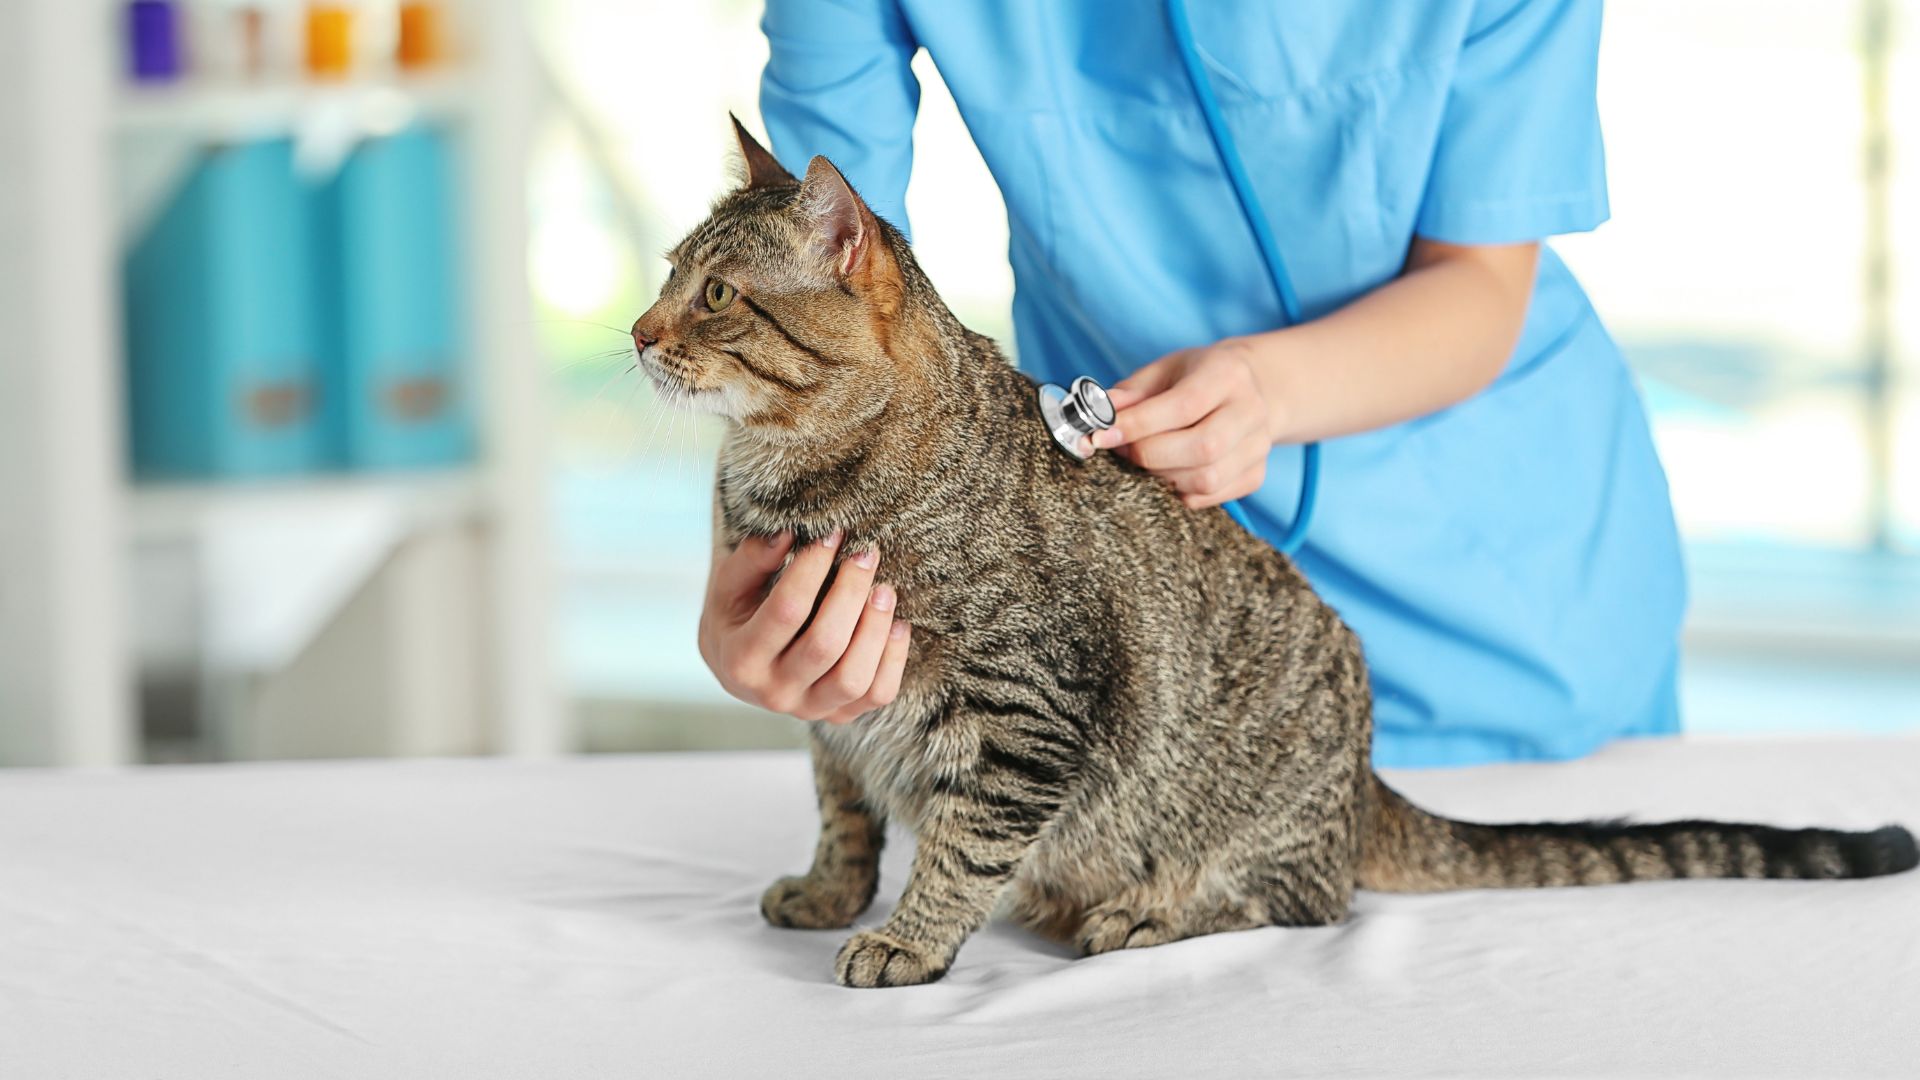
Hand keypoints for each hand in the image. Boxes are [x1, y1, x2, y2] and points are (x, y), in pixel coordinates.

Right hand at [698, 530, 911, 723]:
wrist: (738, 664)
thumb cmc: (737, 615)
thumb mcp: (730, 585)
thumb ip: (753, 558)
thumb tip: (789, 534)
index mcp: (740, 659)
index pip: (786, 610)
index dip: (813, 568)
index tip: (832, 534)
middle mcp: (773, 693)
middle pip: (825, 645)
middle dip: (852, 591)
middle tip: (865, 554)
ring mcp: (809, 709)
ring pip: (854, 678)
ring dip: (875, 627)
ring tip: (884, 588)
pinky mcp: (839, 715)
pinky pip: (878, 695)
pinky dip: (894, 659)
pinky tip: (896, 623)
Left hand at [1093, 339, 1279, 507]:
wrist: (1250, 389)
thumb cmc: (1197, 378)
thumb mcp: (1164, 370)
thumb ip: (1131, 392)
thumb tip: (1099, 415)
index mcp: (1227, 374)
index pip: (1185, 405)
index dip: (1140, 424)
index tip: (1103, 435)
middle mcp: (1251, 410)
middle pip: (1203, 447)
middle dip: (1150, 455)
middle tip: (1124, 449)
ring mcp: (1259, 446)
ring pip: (1207, 479)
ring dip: (1164, 476)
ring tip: (1146, 460)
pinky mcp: (1256, 474)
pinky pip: (1212, 496)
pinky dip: (1181, 491)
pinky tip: (1170, 471)